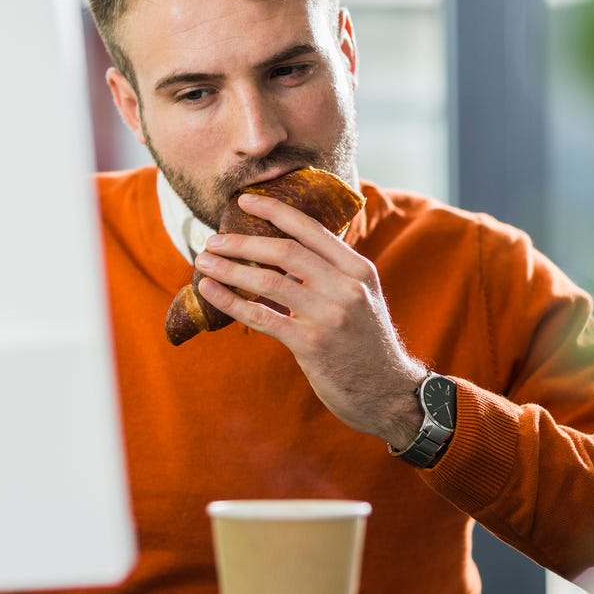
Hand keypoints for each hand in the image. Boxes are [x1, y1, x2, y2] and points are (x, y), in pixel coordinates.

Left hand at [193, 192, 426, 447]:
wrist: (390, 393)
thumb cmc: (367, 344)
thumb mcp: (362, 297)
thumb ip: (332, 273)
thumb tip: (284, 250)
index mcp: (358, 269)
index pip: (310, 229)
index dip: (274, 210)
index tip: (245, 200)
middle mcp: (346, 287)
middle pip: (284, 251)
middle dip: (242, 241)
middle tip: (213, 239)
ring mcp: (329, 315)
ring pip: (269, 280)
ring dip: (230, 268)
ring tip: (204, 262)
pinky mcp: (311, 344)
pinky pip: (261, 315)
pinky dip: (230, 301)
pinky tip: (209, 291)